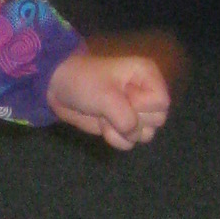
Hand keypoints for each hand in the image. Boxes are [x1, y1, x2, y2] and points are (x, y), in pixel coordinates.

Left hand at [45, 35, 179, 148]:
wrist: (58, 89)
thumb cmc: (83, 82)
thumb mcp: (105, 96)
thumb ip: (125, 117)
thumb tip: (132, 134)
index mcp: (148, 76)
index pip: (161, 102)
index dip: (142, 105)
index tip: (122, 96)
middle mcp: (146, 93)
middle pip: (157, 120)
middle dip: (131, 119)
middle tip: (111, 106)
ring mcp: (136, 111)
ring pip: (145, 134)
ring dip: (121, 130)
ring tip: (104, 114)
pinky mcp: (123, 125)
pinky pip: (130, 142)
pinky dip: (114, 137)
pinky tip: (102, 122)